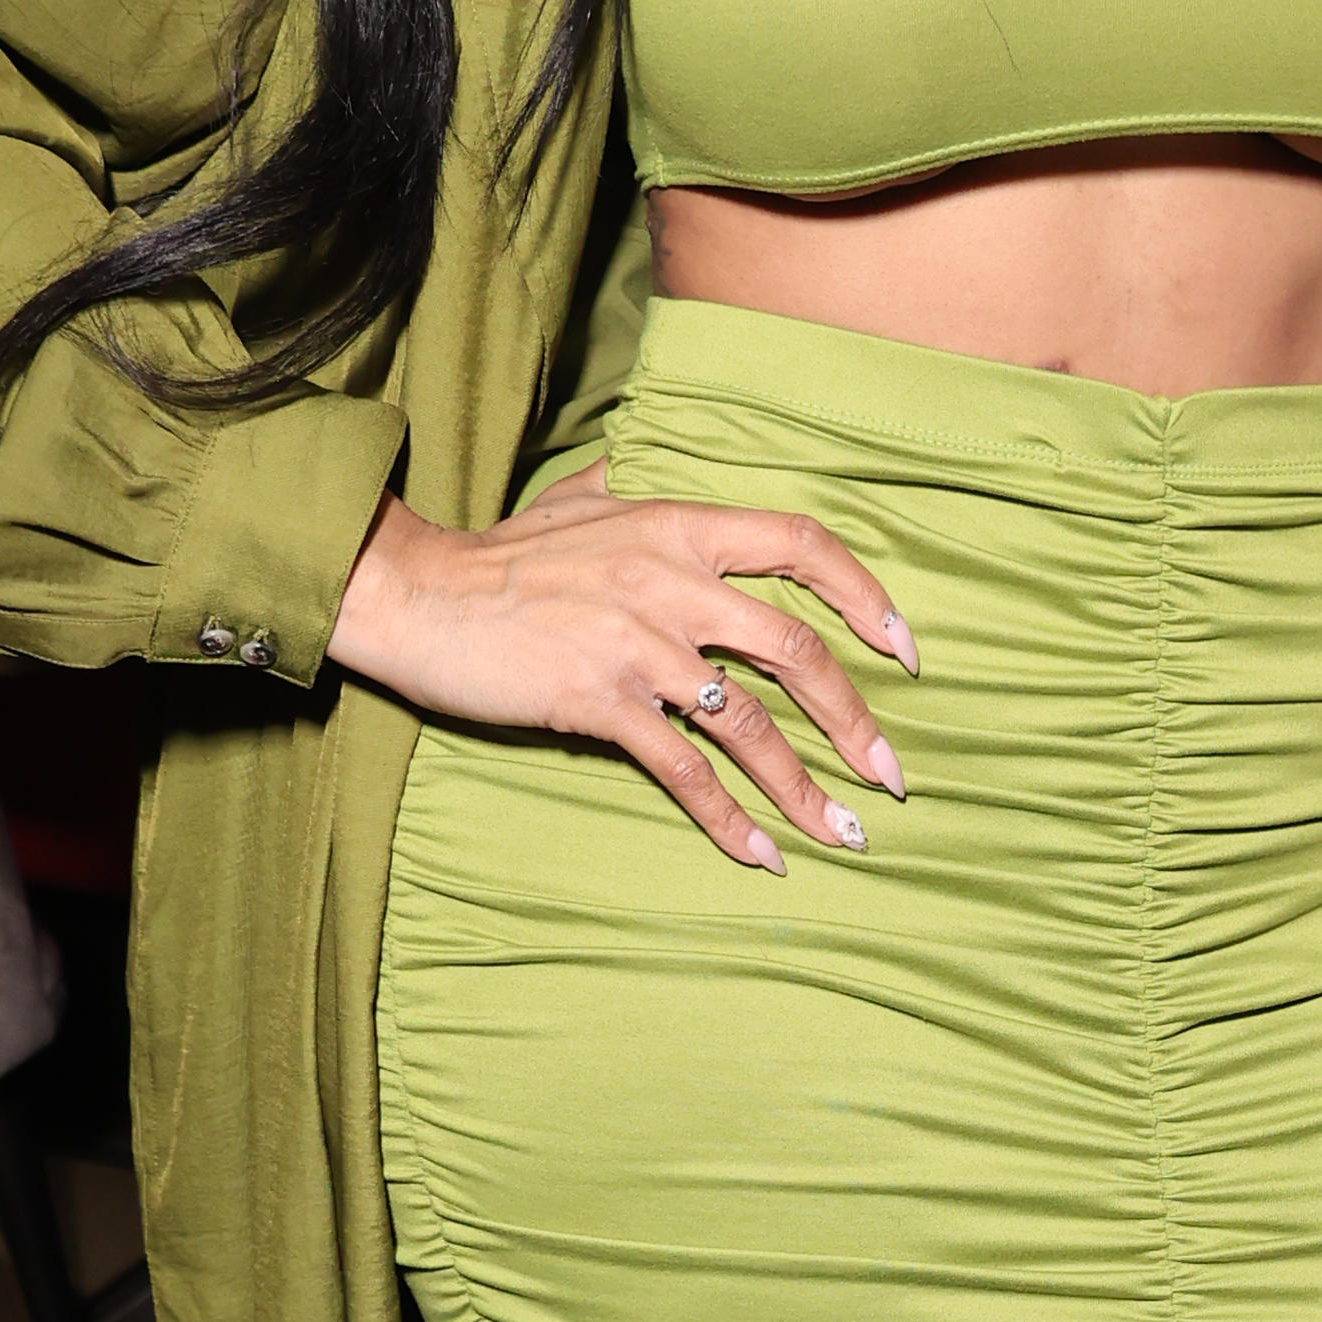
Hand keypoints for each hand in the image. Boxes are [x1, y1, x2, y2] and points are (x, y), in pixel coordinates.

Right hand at [328, 479, 915, 869]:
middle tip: (892, 774)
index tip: (904, 649)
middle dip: (855, 719)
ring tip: (848, 833)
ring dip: (806, 787)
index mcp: (680, 527)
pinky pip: (684, 770)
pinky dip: (730, 819)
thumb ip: (629, 489)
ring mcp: (638, 645)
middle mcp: (673, 583)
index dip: (867, 596)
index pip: (803, 546)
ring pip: (750, 724)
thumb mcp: (579, 499)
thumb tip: (643, 465)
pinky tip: (763, 856)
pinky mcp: (600, 701)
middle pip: (797, 649)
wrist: (417, 595)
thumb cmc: (500, 554)